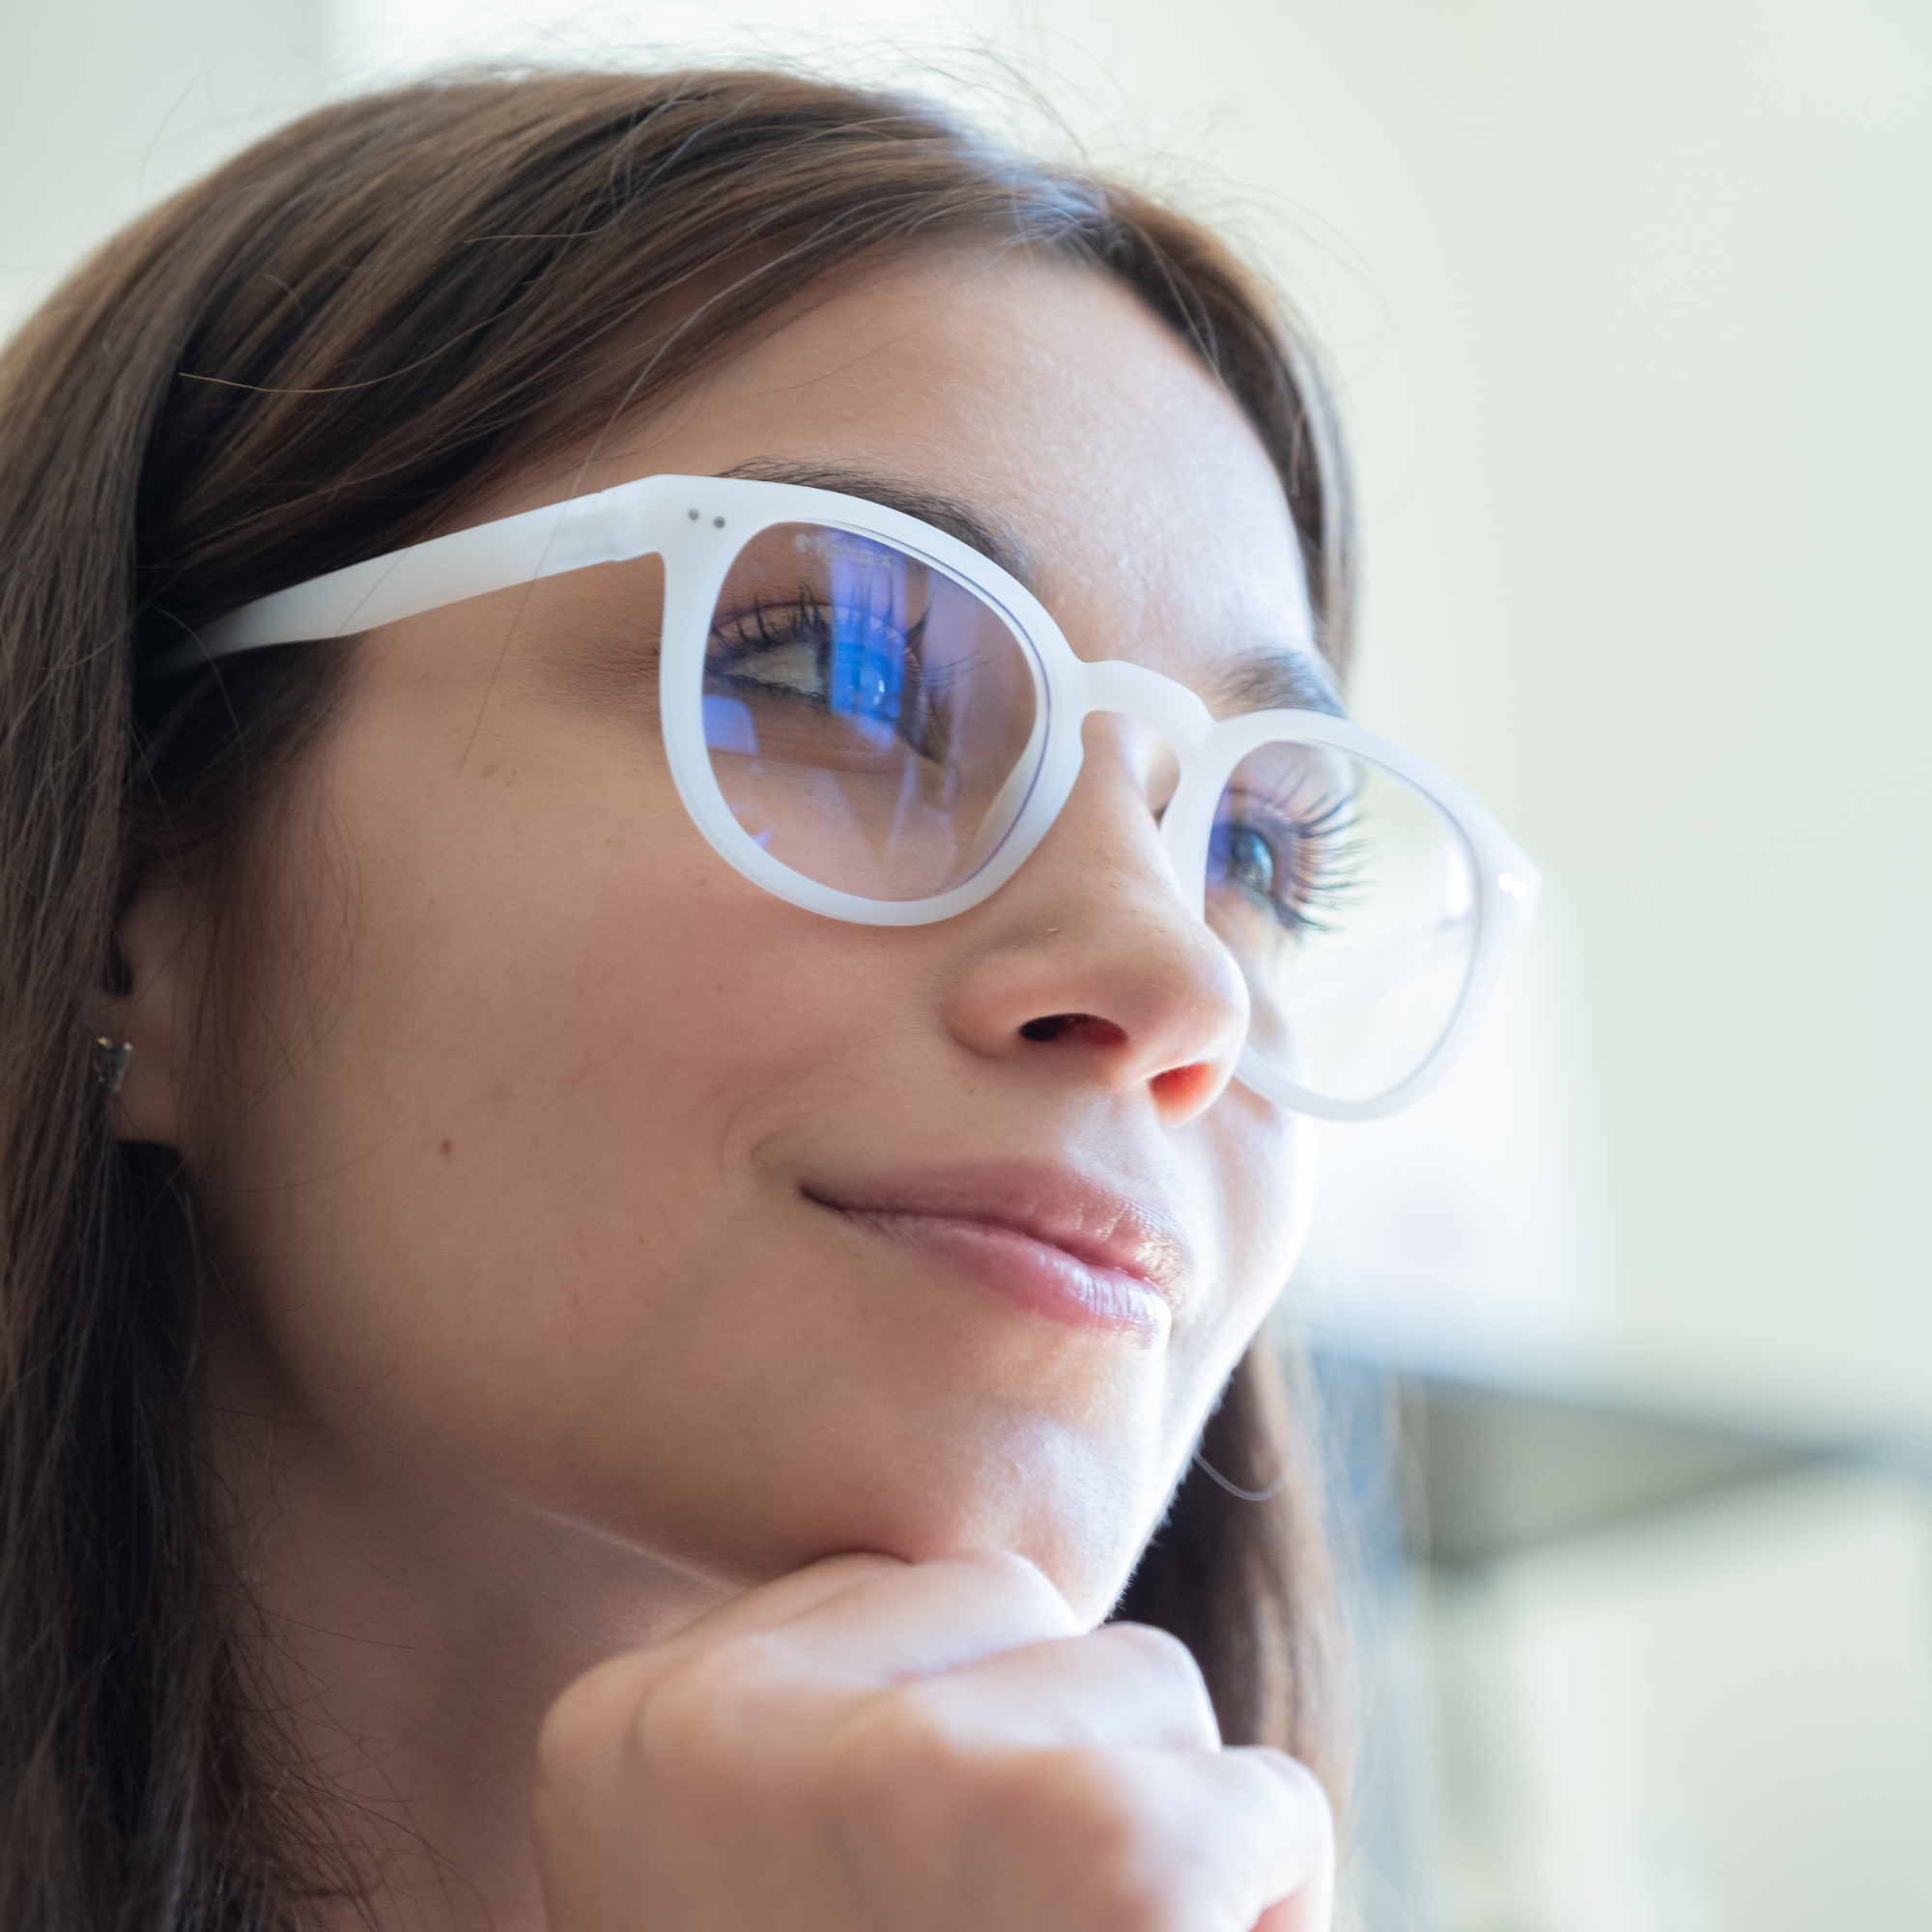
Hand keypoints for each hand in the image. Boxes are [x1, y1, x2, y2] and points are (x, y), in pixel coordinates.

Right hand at [534, 1551, 1332, 1931]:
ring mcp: (915, 1777)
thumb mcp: (759, 1875)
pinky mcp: (1102, 1849)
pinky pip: (1263, 1804)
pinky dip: (1267, 1919)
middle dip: (1061, 1770)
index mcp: (628, 1731)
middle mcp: (735, 1723)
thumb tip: (1007, 1518)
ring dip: (1160, 1845)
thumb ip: (830, 1726)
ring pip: (1149, 1693)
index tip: (901, 1909)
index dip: (964, 1760)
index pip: (902, 1598)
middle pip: (1025, 1619)